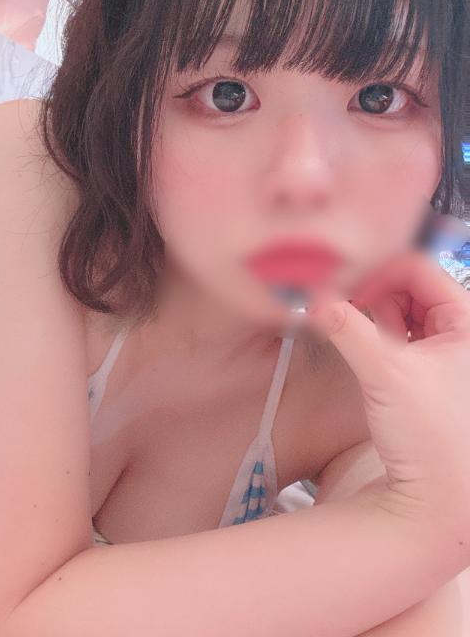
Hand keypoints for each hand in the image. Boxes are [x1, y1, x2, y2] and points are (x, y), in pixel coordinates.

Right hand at [306, 249, 469, 567]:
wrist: (434, 500)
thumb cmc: (431, 441)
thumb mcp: (386, 374)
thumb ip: (347, 329)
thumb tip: (314, 299)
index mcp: (469, 324)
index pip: (419, 269)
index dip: (379, 273)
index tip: (347, 289)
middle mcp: (461, 335)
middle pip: (409, 286)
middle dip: (373, 290)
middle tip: (340, 302)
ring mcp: (444, 353)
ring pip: (401, 310)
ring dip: (371, 310)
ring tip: (347, 322)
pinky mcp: (424, 372)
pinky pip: (396, 335)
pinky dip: (374, 331)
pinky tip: (356, 341)